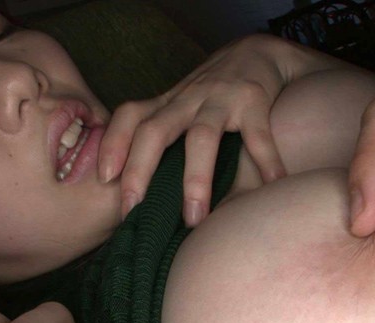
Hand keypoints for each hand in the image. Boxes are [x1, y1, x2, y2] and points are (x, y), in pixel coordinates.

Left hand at [99, 34, 350, 226]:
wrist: (260, 51)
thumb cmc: (215, 94)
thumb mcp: (183, 108)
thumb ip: (166, 140)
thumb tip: (142, 197)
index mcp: (167, 104)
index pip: (129, 117)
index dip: (113, 144)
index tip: (104, 178)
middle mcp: (187, 100)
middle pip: (154, 132)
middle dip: (138, 172)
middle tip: (132, 212)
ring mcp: (220, 99)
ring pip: (200, 138)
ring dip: (194, 180)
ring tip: (194, 219)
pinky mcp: (254, 100)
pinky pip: (257, 136)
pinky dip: (266, 162)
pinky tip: (271, 186)